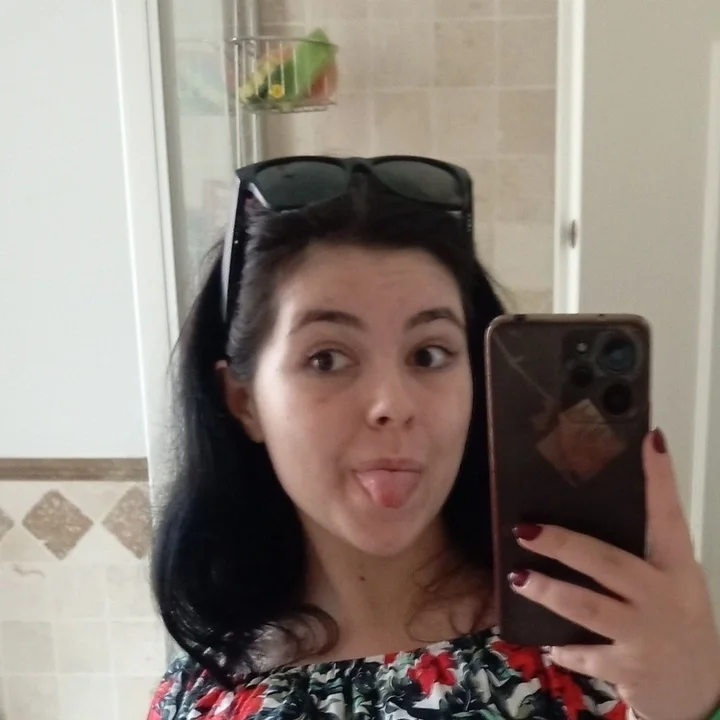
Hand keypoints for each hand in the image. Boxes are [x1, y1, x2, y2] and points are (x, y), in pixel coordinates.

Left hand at [509, 428, 719, 719]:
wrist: (700, 692)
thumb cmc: (675, 620)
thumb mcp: (670, 581)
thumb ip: (638, 551)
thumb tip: (586, 510)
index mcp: (675, 566)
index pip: (668, 515)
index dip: (660, 478)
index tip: (648, 440)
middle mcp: (662, 596)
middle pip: (608, 562)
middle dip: (564, 544)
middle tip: (524, 529)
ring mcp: (646, 634)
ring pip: (589, 607)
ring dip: (551, 591)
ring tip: (518, 577)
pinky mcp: (631, 670)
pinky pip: (588, 656)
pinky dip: (566, 650)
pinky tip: (548, 645)